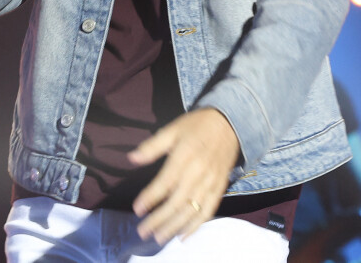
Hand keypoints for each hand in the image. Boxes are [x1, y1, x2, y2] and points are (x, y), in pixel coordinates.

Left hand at [128, 108, 239, 245]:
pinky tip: (183, 235)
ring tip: (159, 237)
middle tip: (143, 231)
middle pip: (177, 201)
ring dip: (174, 226)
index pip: (165, 182)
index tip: (137, 209)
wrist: (229, 123)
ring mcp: (211, 182)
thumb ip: (152, 146)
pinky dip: (196, 225)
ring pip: (192, 210)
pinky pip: (208, 211)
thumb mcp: (173, 129)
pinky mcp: (219, 188)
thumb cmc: (196, 126)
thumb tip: (131, 158)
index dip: (150, 197)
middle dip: (159, 219)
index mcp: (185, 155)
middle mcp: (198, 172)